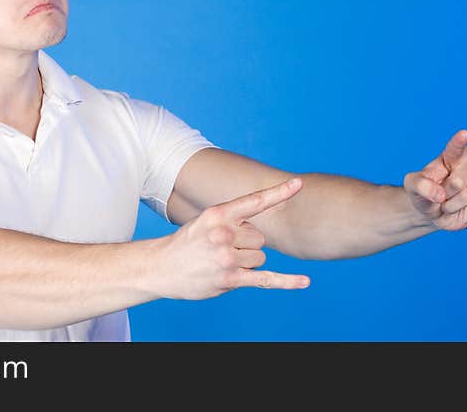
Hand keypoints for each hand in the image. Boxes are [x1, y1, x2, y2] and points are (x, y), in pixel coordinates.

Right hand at [155, 178, 310, 299]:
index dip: (278, 193)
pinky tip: (305, 281)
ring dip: (246, 263)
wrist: (161, 267)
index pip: (254, 201)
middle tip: (220, 249)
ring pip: (260, 258)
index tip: (298, 184)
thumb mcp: (205, 221)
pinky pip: (266, 279)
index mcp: (218, 213)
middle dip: (246, 245)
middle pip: (259, 238)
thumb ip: (233, 220)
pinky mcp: (230, 280)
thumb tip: (261, 234)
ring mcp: (227, 258)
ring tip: (220, 263)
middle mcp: (223, 234)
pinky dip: (287, 282)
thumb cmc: (188, 243)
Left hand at [403, 129, 466, 231]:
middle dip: (447, 190)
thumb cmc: (423, 191)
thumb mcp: (412, 185)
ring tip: (446, 204)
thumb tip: (440, 194)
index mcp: (452, 156)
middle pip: (463, 176)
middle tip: (440, 194)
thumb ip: (421, 185)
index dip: (460, 141)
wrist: (430, 211)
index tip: (465, 133)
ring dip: (453, 204)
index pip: (456, 148)